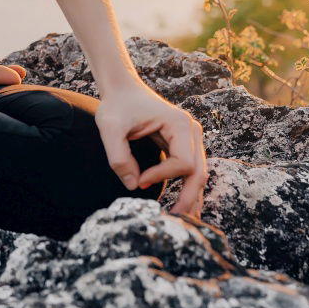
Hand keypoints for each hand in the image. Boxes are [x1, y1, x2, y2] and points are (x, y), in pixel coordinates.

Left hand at [94, 78, 206, 216]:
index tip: (140, 180)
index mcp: (179, 123)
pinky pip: (190, 169)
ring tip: (184, 219)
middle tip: (174, 219)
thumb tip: (133, 186)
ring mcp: (190, 137)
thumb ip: (118, 156)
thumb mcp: (109, 127)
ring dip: (192, 196)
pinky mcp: (183, 143)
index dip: (162, 176)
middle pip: (199, 171)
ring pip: (198, 173)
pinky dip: (187, 187)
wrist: (122, 89)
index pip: (182, 162)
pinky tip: (183, 204)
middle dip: (189, 197)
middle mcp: (191, 130)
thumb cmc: (116, 105)